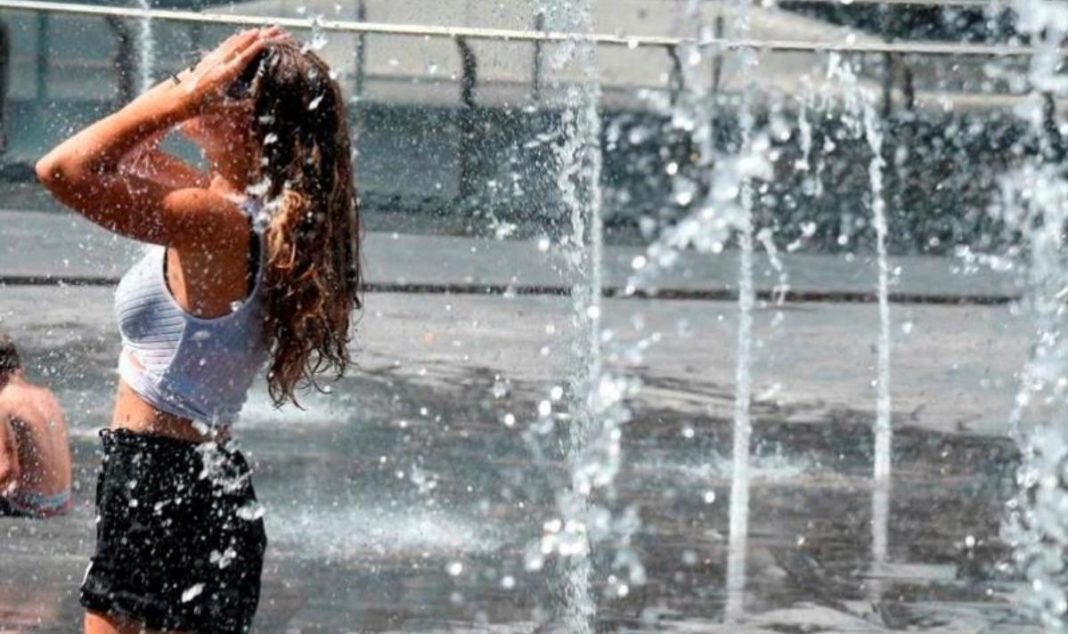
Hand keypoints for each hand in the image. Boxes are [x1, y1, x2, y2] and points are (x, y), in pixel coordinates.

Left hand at [156, 27, 284, 116]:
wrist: (176, 100)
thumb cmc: (200, 106)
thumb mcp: (222, 109)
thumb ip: (240, 106)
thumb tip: (255, 104)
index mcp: (224, 75)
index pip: (243, 58)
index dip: (255, 48)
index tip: (265, 40)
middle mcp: (218, 64)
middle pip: (238, 46)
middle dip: (252, 38)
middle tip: (265, 31)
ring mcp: (211, 60)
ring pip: (230, 44)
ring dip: (243, 37)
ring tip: (254, 31)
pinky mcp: (205, 61)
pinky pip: (222, 47)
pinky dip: (232, 41)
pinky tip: (235, 38)